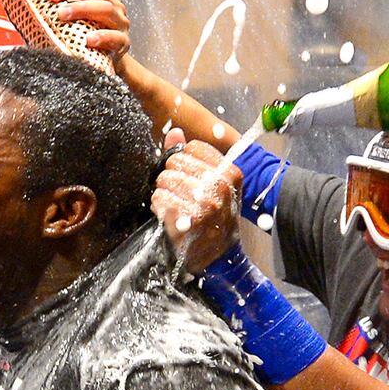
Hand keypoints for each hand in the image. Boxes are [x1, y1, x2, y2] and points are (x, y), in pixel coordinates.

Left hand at [49, 0, 130, 59]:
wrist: (112, 65)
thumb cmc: (90, 41)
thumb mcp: (80, 23)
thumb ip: (65, 13)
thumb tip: (31, 7)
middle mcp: (115, 8)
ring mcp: (121, 24)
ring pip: (106, 9)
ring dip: (83, 8)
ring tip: (63, 15)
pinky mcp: (124, 43)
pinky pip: (116, 37)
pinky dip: (102, 36)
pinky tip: (89, 40)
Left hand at [150, 129, 241, 272]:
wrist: (220, 257)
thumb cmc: (216, 219)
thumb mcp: (216, 185)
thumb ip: (193, 156)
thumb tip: (174, 132)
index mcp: (230, 173)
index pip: (193, 148)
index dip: (185, 161)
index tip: (189, 177)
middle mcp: (220, 186)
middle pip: (175, 162)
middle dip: (172, 177)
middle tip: (181, 195)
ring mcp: (204, 203)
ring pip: (164, 180)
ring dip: (164, 193)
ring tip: (176, 206)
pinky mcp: (187, 219)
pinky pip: (158, 199)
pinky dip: (159, 207)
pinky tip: (170, 216)